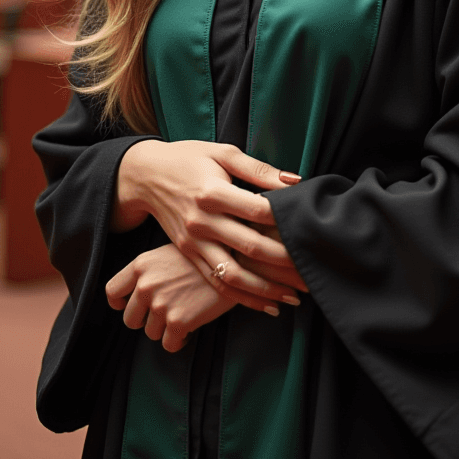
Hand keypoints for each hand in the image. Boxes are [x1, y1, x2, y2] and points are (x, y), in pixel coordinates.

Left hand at [106, 242, 278, 352]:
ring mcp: (161, 303)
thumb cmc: (204, 253)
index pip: (112, 291)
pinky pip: (169, 344)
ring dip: (165, 330)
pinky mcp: (178, 321)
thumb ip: (150, 271)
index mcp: (141, 264)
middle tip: (165, 313)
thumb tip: (138, 293)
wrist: (235, 259)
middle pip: (130, 319)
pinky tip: (190, 328)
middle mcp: (146, 284)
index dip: (120, 303)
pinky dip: (179, 340)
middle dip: (146, 320)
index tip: (134, 306)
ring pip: (151, 333)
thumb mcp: (170, 252)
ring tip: (182, 316)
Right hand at [113, 139, 308, 306]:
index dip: (284, 220)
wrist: (146, 176)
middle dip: (285, 263)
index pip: (257, 211)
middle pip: (250, 247)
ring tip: (294, 297)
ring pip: (234, 275)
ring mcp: (193, 243)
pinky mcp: (188, 254)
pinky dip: (243, 297)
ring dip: (266, 290)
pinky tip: (267, 305)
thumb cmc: (189, 158)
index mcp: (212, 192)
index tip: (307, 229)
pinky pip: (217, 282)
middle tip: (312, 271)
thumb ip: (259, 169)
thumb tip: (294, 181)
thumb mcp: (222, 152)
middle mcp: (202, 222)